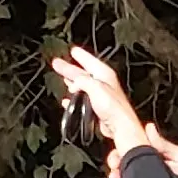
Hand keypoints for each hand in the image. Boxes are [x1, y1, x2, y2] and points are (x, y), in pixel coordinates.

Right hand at [51, 46, 155, 161]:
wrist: (119, 126)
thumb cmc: (114, 108)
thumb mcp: (95, 87)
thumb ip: (82, 81)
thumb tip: (74, 83)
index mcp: (104, 75)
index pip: (90, 60)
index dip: (81, 55)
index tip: (73, 50)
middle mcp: (103, 84)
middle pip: (82, 73)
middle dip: (69, 68)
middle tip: (58, 63)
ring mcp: (100, 96)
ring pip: (82, 86)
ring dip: (71, 82)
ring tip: (62, 77)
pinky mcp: (97, 107)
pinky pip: (82, 100)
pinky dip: (74, 99)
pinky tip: (67, 100)